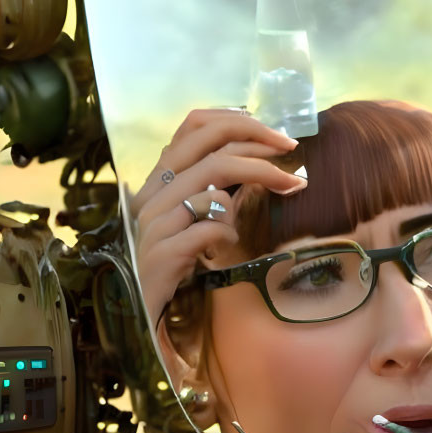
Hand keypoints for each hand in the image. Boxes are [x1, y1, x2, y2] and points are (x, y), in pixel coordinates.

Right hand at [131, 109, 306, 332]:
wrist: (141, 312)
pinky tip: (228, 245)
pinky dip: (226, 233)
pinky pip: (208, 229)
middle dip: (258, 144)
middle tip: (291, 151)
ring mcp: (154, 224)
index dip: (237, 120)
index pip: (194, 125)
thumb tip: (260, 158)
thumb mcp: (197, 217)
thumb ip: (218, 188)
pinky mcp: (162, 254)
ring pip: (213, 186)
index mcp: (160, 179)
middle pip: (211, 149)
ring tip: (276, 195)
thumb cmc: (176, 261)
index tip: (274, 133)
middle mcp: (152, 194)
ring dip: (253, 186)